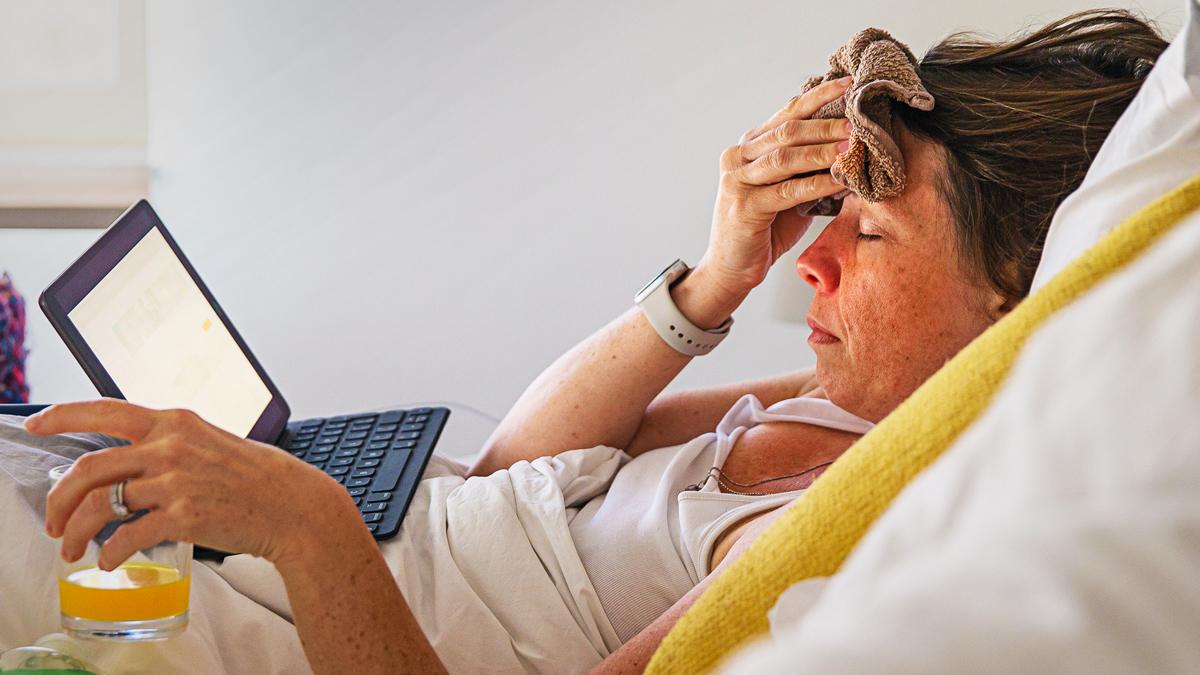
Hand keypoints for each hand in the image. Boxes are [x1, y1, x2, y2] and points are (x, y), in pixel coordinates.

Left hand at [27, 398, 353, 570]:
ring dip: (76, 532)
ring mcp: (175, 482)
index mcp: (175, 421)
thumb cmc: (255, 475)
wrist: (292, 504)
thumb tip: (128, 461)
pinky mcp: (183, 517)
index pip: (105, 410)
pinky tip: (108, 561)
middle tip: (52, 520)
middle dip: (58, 499)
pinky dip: (110, 553)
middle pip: (89, 468)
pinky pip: (127, 537)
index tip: (35, 424)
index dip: (62, 416)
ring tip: (72, 548)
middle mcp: (170, 447)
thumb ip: (169, 443)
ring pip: (100, 506)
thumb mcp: (209, 441)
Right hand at [696, 77, 852, 299]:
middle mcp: (738, 158)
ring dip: (823, 150)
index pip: (786, 115)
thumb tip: (850, 150)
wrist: (730, 269)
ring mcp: (737, 181)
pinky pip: (787, 190)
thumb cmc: (763, 230)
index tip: (847, 83)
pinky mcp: (744, 207)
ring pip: (785, 157)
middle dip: (826, 125)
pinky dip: (817, 184)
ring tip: (852, 147)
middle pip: (787, 131)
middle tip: (858, 122)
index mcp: (748, 148)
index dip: (817, 97)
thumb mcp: (788, 192)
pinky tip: (840, 180)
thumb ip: (807, 170)